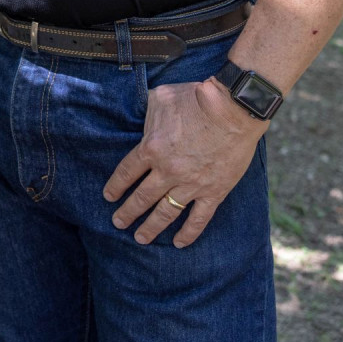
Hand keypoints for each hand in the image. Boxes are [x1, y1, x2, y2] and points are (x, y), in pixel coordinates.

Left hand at [103, 76, 264, 246]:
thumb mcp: (161, 98)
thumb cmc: (196, 98)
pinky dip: (188, 233)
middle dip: (127, 212)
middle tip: (118, 222)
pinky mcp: (214, 191)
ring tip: (140, 238)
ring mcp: (191, 184)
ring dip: (151, 227)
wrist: (233, 109)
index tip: (109, 197)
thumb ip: (148, 113)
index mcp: (151, 149)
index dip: (116, 187)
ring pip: (165, 213)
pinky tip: (178, 243)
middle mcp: (167, 171)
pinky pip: (198, 218)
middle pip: (142, 198)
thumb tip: (144, 120)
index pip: (126, 173)